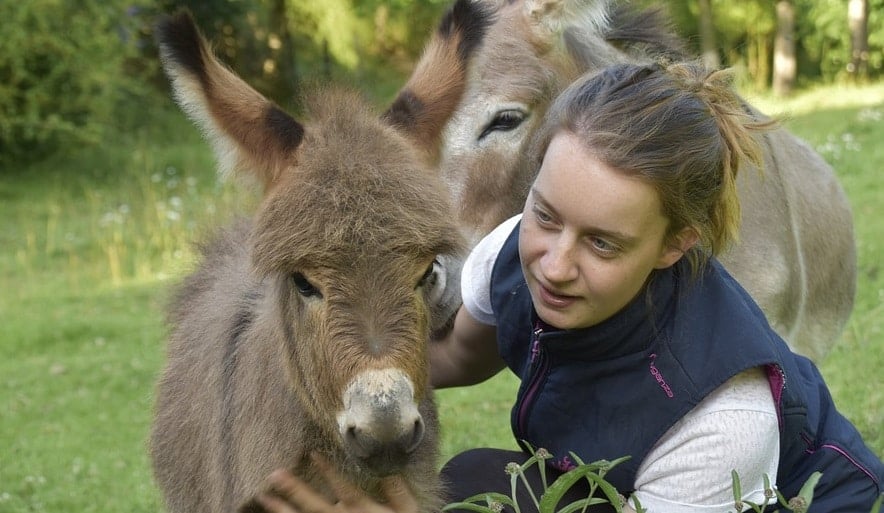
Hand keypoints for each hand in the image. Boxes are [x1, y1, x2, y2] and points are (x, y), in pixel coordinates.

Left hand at [250, 454, 418, 512]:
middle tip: (274, 474)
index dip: (327, 470)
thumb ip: (398, 492)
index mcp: (362, 510)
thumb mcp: (408, 511)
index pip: (342, 487)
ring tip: (264, 496)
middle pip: (314, 505)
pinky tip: (276, 512)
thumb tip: (390, 469)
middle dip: (294, 489)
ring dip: (282, 508)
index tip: (313, 454)